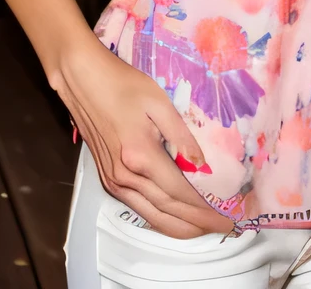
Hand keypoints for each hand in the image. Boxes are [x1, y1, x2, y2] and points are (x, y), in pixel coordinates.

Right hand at [56, 39, 231, 238]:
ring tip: (203, 229)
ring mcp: (113, 181)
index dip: (204, 210)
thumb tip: (203, 164)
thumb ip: (182, 136)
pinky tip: (172, 218)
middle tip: (222, 228)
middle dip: (196, 224)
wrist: (83, 81)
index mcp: (141, 156)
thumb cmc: (124, 85)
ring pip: (150, 214)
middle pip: (166, 210)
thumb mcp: (159, 103)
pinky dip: (158, 217)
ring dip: (178, 226)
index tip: (226, 218)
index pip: (179, 194)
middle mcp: (125, 176)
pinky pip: (137, 207)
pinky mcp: (107, 179)